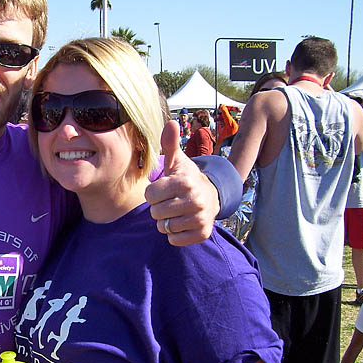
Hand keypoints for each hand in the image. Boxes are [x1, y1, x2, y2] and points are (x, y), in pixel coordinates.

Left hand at [144, 120, 218, 245]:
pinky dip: (174, 234)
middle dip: (159, 208)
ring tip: (176, 211)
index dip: (153, 193)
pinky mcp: (202, 233)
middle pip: (155, 212)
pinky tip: (182, 222)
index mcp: (185, 182)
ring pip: (164, 227)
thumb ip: (169, 144)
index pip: (150, 195)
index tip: (164, 189)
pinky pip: (174, 240)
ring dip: (166, 221)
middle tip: (171, 201)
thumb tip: (170, 122)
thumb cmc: (186, 178)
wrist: (212, 196)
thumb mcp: (177, 161)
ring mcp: (200, 218)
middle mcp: (195, 200)